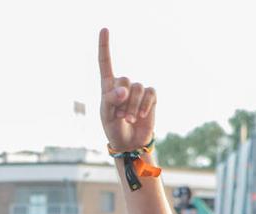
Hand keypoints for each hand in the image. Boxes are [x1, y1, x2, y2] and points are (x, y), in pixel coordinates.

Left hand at [97, 29, 155, 152]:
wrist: (129, 143)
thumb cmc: (114, 128)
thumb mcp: (107, 115)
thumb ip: (112, 100)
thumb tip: (124, 90)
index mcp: (108, 86)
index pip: (106, 63)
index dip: (105, 46)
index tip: (104, 29)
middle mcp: (123, 85)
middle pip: (125, 80)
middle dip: (122, 100)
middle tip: (120, 115)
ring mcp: (138, 91)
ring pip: (138, 88)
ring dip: (133, 107)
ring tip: (129, 119)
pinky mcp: (150, 97)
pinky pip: (150, 93)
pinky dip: (145, 105)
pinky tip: (141, 116)